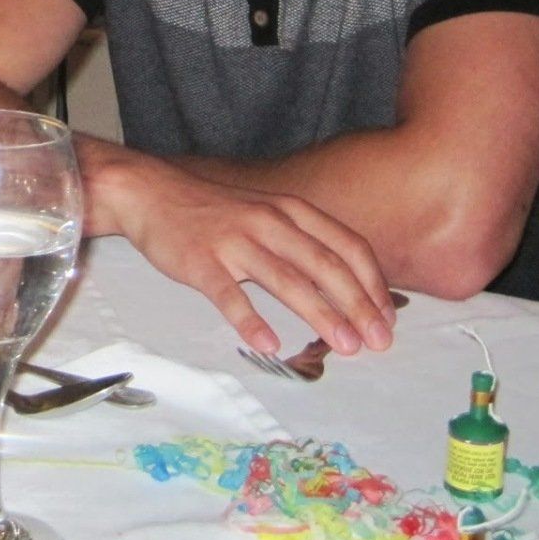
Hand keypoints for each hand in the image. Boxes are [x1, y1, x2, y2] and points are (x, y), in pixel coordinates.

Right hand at [82, 141, 395, 356]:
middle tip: (377, 342)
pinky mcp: (201, 261)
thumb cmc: (213, 211)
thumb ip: (302, 241)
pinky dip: (251, 320)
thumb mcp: (265, 213)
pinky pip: (229, 295)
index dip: (372, 284)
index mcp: (290, 210)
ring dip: (321, 315)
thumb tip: (344, 285)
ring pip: (287, 280)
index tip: (387, 318)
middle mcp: (268, 221)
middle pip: (325, 265)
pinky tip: (268, 344)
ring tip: (344, 347)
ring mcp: (234, 240)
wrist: (151, 192)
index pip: (346, 246)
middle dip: (358, 306)